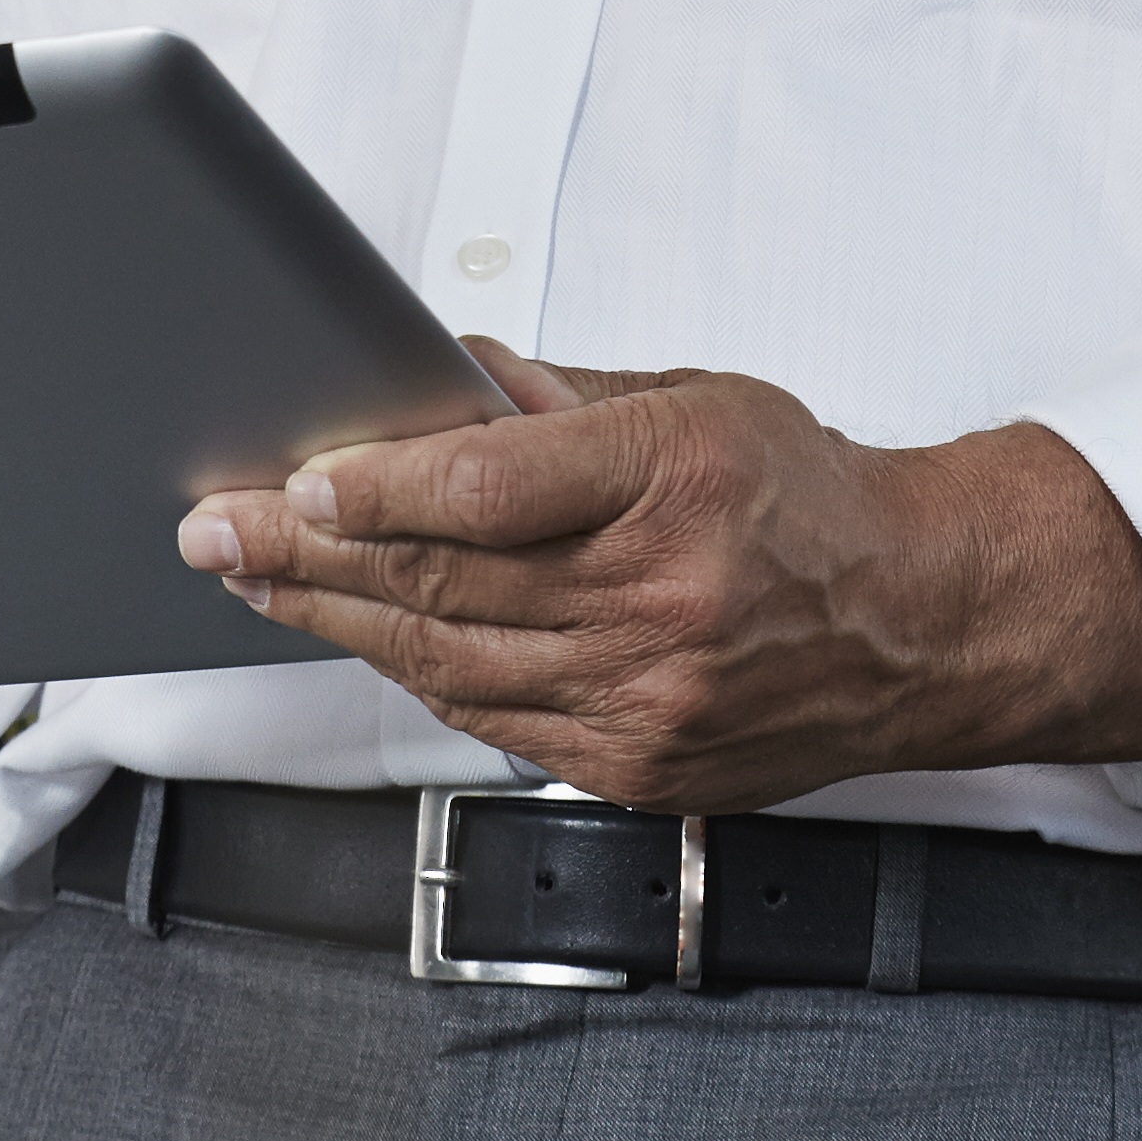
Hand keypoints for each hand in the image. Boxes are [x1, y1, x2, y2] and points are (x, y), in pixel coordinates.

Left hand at [175, 346, 1141, 812]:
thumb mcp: (698, 398)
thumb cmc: (811, 498)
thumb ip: (560, 401)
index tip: (297, 479)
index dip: (381, 487)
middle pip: (446, 582)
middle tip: (218, 530)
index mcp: (677, 478)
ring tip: (255, 579)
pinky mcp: (636, 764)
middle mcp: (661, 597)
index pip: (496, 488)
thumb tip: (440, 377)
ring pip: (450, 660)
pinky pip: (491, 719)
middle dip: (310, 555)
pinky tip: (359, 638)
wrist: (923, 623)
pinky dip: (416, 674)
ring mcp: (647, 695)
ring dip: (335, 619)